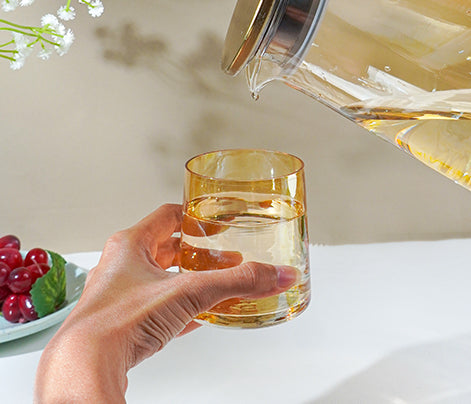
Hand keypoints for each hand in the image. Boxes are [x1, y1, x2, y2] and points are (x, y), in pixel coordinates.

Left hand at [34, 203, 298, 402]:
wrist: (86, 366)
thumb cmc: (117, 321)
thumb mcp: (189, 292)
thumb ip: (237, 282)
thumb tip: (274, 275)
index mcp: (130, 245)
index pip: (167, 215)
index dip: (195, 215)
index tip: (216, 217)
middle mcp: (121, 267)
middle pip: (164, 248)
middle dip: (196, 251)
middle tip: (221, 253)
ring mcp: (118, 297)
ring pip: (160, 281)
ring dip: (187, 281)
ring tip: (214, 284)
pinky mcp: (121, 326)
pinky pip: (156, 311)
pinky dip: (179, 310)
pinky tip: (197, 318)